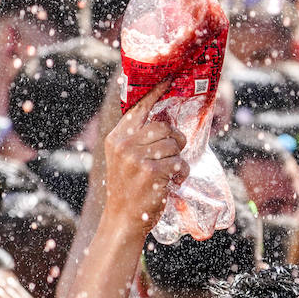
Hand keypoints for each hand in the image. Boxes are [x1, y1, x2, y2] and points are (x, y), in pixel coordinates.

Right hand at [102, 81, 188, 230]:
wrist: (122, 220)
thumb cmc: (128, 189)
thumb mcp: (123, 159)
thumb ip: (137, 139)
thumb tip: (163, 120)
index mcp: (116, 138)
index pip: (139, 107)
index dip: (157, 92)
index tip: (170, 77)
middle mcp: (124, 145)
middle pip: (163, 126)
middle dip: (175, 140)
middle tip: (172, 155)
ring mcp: (137, 158)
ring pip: (174, 144)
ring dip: (178, 160)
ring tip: (168, 174)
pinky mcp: (152, 172)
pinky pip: (180, 163)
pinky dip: (182, 174)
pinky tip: (172, 183)